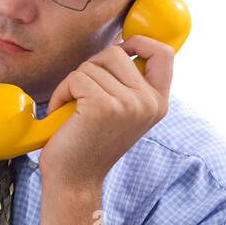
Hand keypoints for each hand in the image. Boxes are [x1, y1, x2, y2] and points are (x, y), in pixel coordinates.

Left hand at [37, 35, 173, 188]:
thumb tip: (121, 44)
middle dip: (92, 67)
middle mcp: (148, 103)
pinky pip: (75, 78)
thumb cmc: (90, 145)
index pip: (163, 53)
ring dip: (73, 83)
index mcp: (158, 103)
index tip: (121, 49)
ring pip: (92, 64)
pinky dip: (61, 92)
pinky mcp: (103, 106)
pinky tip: (63, 113)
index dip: (140, 42)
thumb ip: (129, 83)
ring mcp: (128, 104)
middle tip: (83, 94)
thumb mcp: (122, 112)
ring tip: (73, 109)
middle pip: (117, 52)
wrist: (74, 182)